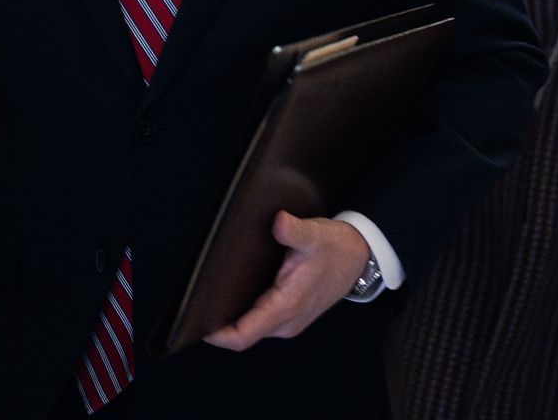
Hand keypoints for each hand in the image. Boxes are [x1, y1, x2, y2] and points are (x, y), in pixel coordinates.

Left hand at [203, 211, 369, 351]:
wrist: (361, 257)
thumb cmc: (337, 248)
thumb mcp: (316, 234)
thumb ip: (295, 231)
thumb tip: (279, 222)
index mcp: (286, 306)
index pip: (244, 335)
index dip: (217, 335)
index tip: (196, 322)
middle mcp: (285, 321)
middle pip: (243, 334)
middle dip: (218, 324)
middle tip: (196, 302)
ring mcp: (288, 321)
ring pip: (251, 329)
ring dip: (232, 319)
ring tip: (211, 296)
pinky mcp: (291, 316)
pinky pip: (261, 322)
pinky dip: (245, 314)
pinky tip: (234, 293)